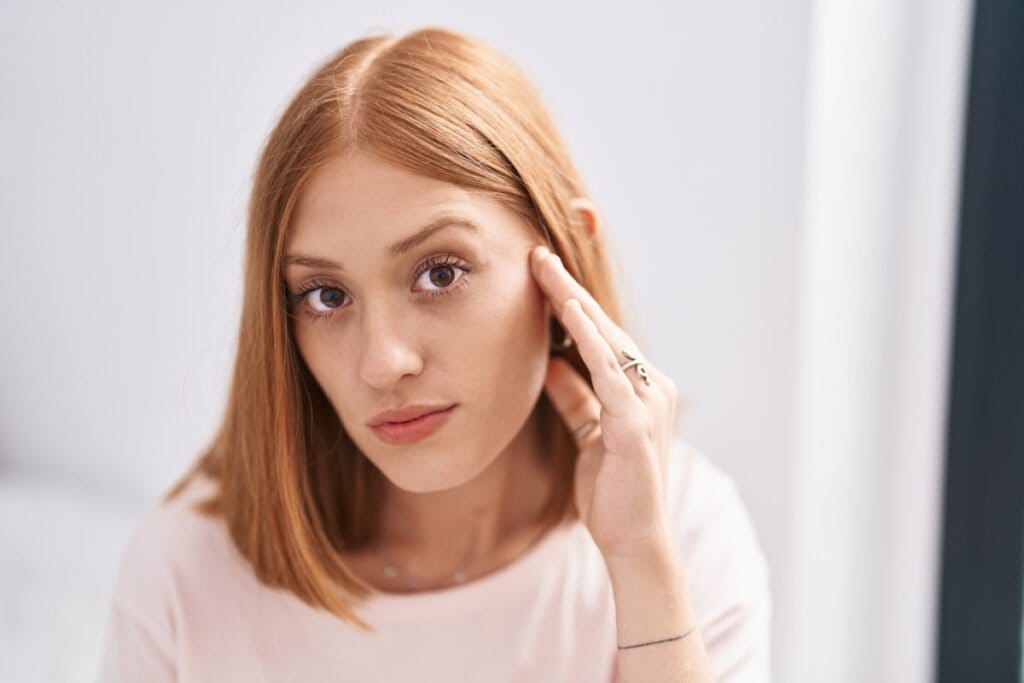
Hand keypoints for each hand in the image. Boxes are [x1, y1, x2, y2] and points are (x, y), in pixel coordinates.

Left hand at [530, 245, 680, 562]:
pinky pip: (609, 371)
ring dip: (573, 301)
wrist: (634, 540)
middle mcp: (650, 387)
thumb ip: (574, 396)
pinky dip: (589, 338)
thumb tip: (550, 363)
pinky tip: (569, 310)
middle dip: (567, 289)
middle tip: (536, 253)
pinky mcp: (636, 423)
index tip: (540, 271)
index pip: (600, 336)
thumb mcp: (586, 431)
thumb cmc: (611, 489)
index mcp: (640, 389)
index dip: (570, 302)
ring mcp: (647, 403)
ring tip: (544, 267)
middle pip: (602, 327)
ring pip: (606, 339)